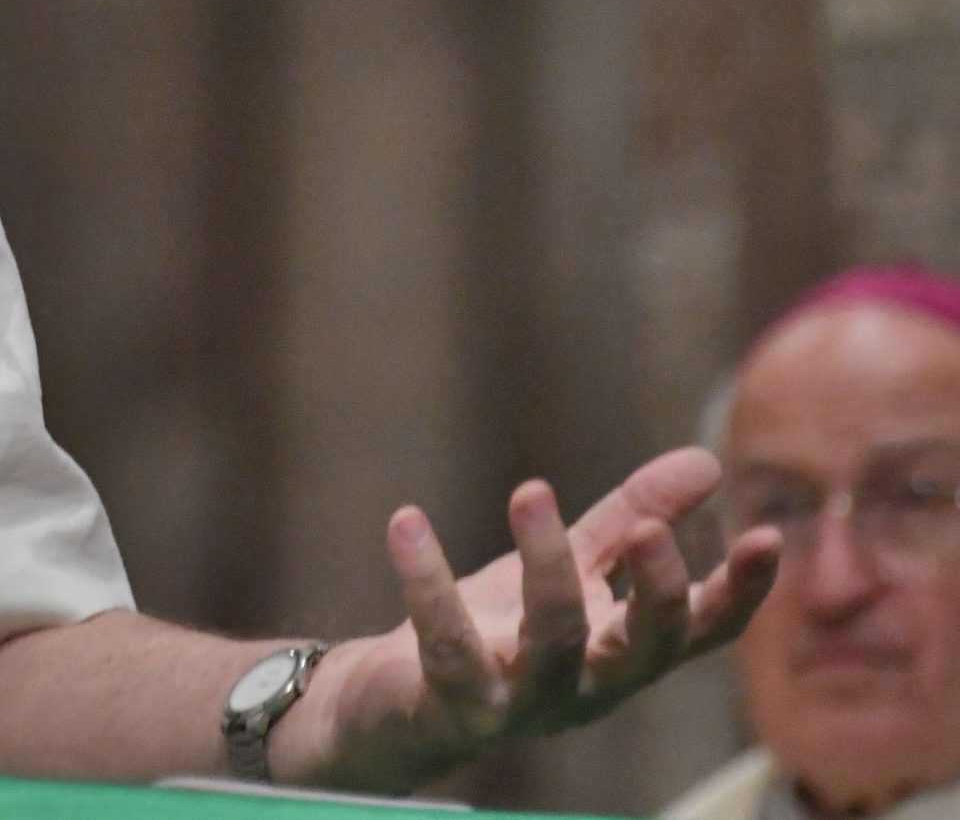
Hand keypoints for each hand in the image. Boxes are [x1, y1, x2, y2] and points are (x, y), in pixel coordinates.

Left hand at [285, 447, 781, 789]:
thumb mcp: (572, 566)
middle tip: (648, 529)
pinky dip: (427, 583)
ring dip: (545, 566)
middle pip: (643, 648)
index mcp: (622, 653)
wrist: (397, 703)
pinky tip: (408, 523)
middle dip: (654, 592)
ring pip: (554, 643)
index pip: (699, 631)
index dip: (738, 592)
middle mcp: (586, 687)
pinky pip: (446, 646)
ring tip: (531, 490)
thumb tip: (708, 459)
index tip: (767, 535)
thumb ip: (632, 518)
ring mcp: (522, 703)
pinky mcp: (452, 705)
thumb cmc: (500, 631)